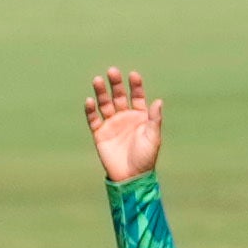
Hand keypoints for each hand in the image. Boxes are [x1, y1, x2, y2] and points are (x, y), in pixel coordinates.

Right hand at [84, 69, 163, 184]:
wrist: (130, 176)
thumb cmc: (146, 157)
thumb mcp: (153, 137)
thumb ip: (154, 119)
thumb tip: (158, 100)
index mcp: (140, 116)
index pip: (137, 96)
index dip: (135, 85)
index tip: (133, 75)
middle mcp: (124, 117)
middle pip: (118, 96)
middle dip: (115, 84)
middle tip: (112, 71)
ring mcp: (111, 124)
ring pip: (104, 104)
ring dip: (101, 92)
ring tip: (97, 80)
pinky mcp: (99, 133)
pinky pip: (94, 119)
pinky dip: (91, 110)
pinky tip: (89, 101)